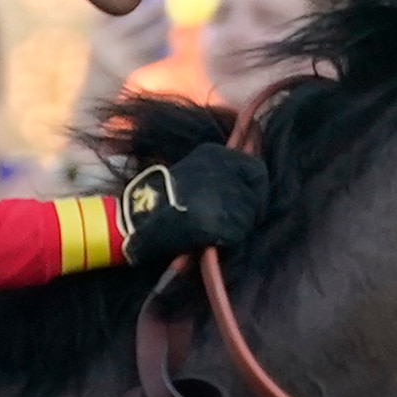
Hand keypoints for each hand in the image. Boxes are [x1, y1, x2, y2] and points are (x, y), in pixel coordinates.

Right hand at [115, 144, 270, 266]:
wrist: (139, 218)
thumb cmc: (161, 198)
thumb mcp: (192, 171)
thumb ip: (220, 175)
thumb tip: (246, 189)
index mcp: (216, 154)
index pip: (257, 170)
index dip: (257, 190)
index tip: (250, 203)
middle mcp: (224, 170)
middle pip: (256, 195)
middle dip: (250, 211)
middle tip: (236, 223)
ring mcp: (224, 196)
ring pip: (250, 216)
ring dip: (239, 228)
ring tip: (219, 233)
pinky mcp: (222, 221)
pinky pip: (238, 234)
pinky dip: (229, 241)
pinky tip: (213, 242)